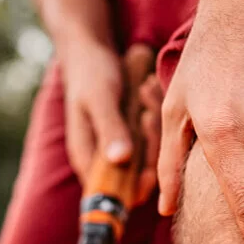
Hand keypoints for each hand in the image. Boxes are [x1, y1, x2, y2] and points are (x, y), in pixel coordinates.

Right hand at [59, 40, 161, 191]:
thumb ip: (110, 128)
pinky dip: (155, 114)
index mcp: (87, 157)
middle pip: (137, 173)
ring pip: (149, 152)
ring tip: (146, 88)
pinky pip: (152, 135)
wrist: (89, 50)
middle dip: (149, 144)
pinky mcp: (133, 132)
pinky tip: (149, 86)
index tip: (150, 172)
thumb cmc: (90, 73)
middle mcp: (104, 157)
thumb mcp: (99, 98)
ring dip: (154, 124)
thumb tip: (121, 160)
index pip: (113, 193)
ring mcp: (119, 145)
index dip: (135, 189)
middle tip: (146, 111)